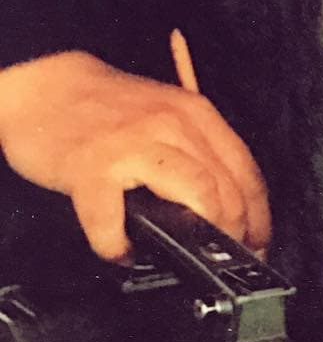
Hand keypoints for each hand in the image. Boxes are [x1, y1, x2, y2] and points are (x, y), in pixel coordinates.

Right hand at [0, 51, 270, 260]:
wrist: (44, 84)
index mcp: (198, 115)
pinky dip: (119, 245)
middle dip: (234, 236)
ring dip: (200, 239)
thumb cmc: (108, 111)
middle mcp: (174, 125)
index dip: (260, 220)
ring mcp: (135, 146)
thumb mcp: (169, 116)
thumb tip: (234, 209)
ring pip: (201, 198)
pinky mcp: (94, 168)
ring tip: (183, 252)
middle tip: (219, 257)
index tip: (258, 245)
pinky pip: (115, 222)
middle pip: (230, 193)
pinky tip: (122, 250)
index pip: (248, 175)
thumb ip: (200, 153)